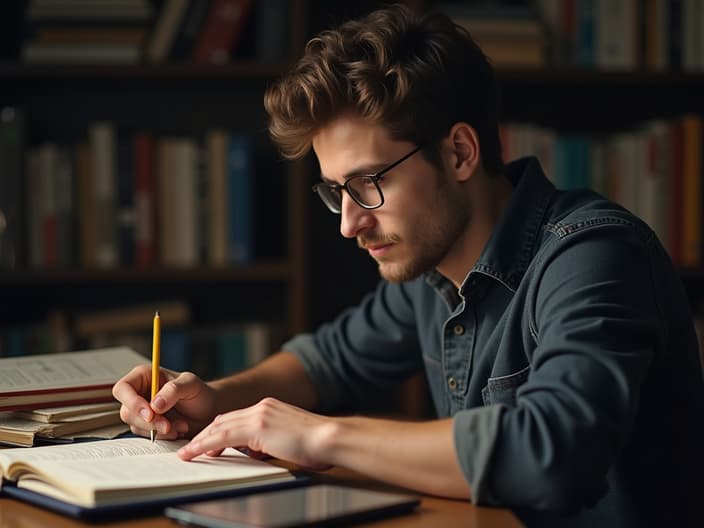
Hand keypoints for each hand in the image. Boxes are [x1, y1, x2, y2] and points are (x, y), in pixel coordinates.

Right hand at [112, 364, 217, 439]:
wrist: (208, 410)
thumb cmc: (199, 393)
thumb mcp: (190, 385)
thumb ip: (173, 390)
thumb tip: (154, 405)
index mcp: (144, 376)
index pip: (123, 388)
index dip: (132, 402)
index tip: (150, 413)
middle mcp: (139, 393)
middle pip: (127, 411)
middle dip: (148, 422)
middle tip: (168, 426)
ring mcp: (142, 411)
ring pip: (136, 426)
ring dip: (158, 430)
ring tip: (181, 425)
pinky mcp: (148, 426)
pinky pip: (147, 435)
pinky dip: (164, 436)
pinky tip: (179, 429)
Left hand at [176, 397, 333, 470]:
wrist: (330, 437)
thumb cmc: (318, 443)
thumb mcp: (288, 439)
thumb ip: (270, 441)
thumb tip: (258, 451)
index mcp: (270, 408)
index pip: (236, 418)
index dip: (219, 430)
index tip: (207, 441)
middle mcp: (262, 406)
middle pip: (224, 419)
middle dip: (205, 434)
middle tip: (190, 447)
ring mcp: (260, 415)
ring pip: (219, 427)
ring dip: (200, 440)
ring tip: (187, 452)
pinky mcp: (258, 427)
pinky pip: (223, 437)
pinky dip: (205, 445)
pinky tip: (196, 453)